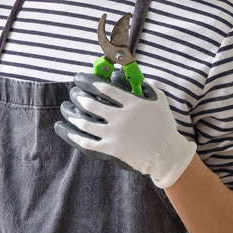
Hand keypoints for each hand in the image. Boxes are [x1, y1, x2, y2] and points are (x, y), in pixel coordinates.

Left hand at [54, 72, 196, 188]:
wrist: (166, 155)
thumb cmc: (164, 127)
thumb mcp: (160, 102)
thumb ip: (148, 88)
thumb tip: (136, 78)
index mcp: (132, 104)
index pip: (106, 89)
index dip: (90, 82)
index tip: (82, 79)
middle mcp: (121, 118)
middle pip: (92, 104)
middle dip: (79, 97)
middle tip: (74, 93)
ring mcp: (115, 134)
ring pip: (86, 124)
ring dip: (73, 115)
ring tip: (67, 110)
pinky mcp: (111, 149)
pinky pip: (88, 142)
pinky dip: (75, 136)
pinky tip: (68, 130)